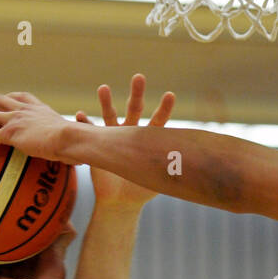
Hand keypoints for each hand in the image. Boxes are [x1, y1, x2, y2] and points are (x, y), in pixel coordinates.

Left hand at [0, 91, 75, 164]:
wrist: (71, 138)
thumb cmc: (78, 142)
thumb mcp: (74, 139)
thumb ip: (70, 145)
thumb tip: (80, 158)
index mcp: (38, 109)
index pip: (19, 97)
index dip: (8, 97)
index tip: (0, 97)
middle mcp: (24, 110)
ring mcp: (15, 119)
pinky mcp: (10, 133)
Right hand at [75, 74, 175, 207]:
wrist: (121, 201)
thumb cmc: (143, 189)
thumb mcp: (160, 179)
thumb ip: (174, 169)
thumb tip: (197, 163)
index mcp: (147, 140)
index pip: (158, 122)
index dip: (164, 109)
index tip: (170, 95)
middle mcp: (130, 134)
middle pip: (135, 110)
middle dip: (137, 94)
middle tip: (139, 77)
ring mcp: (112, 138)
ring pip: (109, 116)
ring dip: (106, 103)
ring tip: (103, 88)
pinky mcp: (96, 146)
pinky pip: (88, 133)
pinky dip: (84, 124)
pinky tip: (80, 115)